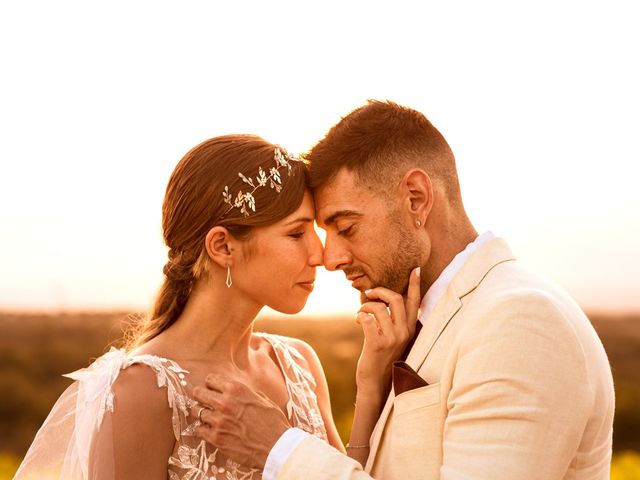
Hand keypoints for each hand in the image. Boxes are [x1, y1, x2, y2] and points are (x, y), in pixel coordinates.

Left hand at [192, 374, 290, 468]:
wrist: (276, 446)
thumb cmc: (273, 422)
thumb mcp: (262, 399)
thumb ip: (245, 392)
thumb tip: (236, 391)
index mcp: (236, 389)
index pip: (211, 379)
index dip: (210, 384)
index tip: (211, 388)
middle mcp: (224, 403)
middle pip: (198, 393)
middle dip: (200, 396)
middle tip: (203, 400)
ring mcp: (218, 421)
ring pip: (197, 412)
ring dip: (202, 414)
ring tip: (208, 417)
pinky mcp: (216, 438)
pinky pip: (199, 430)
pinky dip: (202, 430)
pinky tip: (209, 431)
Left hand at [355, 267, 420, 396]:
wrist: (376, 382)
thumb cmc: (381, 356)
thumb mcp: (393, 337)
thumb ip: (394, 320)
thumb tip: (385, 298)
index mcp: (410, 329)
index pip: (415, 302)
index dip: (414, 284)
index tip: (414, 269)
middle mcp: (404, 332)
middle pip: (395, 299)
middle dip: (380, 291)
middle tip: (369, 293)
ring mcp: (392, 339)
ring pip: (379, 308)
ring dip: (365, 306)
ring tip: (361, 313)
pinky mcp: (377, 344)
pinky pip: (367, 319)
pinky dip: (359, 315)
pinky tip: (357, 320)